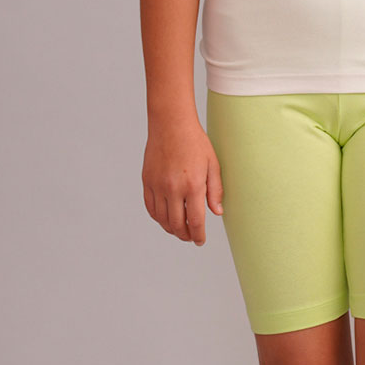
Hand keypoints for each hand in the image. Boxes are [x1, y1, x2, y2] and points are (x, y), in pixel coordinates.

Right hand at [142, 118, 223, 245]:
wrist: (171, 124)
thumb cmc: (195, 141)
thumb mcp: (213, 163)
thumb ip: (215, 190)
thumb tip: (217, 213)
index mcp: (193, 185)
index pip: (195, 221)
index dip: (198, 235)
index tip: (200, 241)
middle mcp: (173, 188)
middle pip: (177, 225)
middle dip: (185, 235)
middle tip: (191, 236)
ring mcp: (158, 185)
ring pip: (162, 219)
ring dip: (171, 229)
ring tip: (180, 229)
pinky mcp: (147, 181)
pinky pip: (151, 207)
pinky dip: (158, 217)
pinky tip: (166, 217)